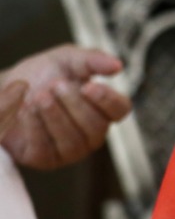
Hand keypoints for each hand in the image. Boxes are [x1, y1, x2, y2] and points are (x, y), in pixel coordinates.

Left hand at [0, 46, 133, 170]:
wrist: (7, 87)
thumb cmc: (42, 74)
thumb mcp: (68, 59)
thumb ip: (94, 60)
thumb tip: (118, 66)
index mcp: (103, 108)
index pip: (120, 110)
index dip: (107, 100)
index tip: (88, 87)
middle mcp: (91, 133)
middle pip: (95, 126)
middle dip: (74, 105)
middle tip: (55, 85)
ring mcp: (69, 149)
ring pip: (72, 141)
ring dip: (54, 116)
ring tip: (39, 96)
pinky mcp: (44, 159)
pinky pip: (45, 149)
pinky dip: (35, 128)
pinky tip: (27, 111)